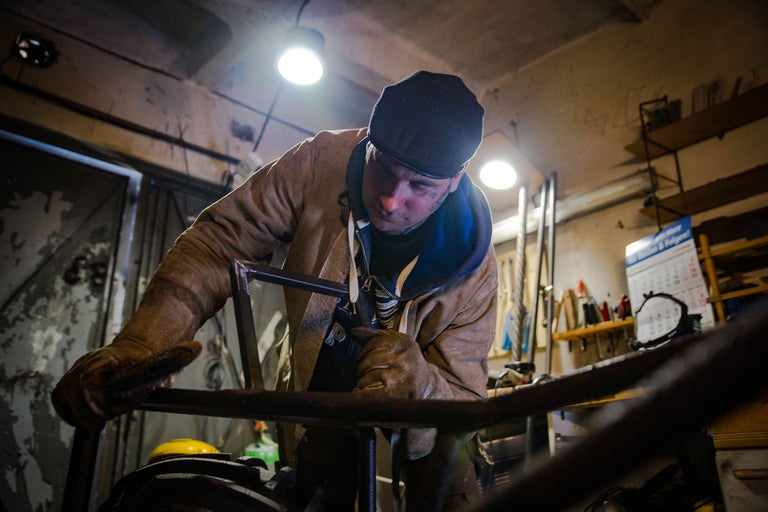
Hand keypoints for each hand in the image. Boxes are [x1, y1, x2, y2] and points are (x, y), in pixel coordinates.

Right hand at [51, 338, 200, 430]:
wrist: (141, 347)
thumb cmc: (152, 360)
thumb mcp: (164, 363)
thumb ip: (175, 360)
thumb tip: (196, 347)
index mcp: (109, 360)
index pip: (84, 384)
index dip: (88, 407)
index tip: (100, 422)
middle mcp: (89, 362)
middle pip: (68, 392)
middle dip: (82, 414)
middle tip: (99, 424)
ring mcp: (79, 367)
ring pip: (62, 395)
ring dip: (74, 413)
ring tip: (94, 421)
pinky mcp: (73, 374)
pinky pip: (61, 395)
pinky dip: (68, 409)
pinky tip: (84, 417)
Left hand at [350, 327, 434, 399]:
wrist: (428, 383)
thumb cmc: (406, 362)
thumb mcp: (396, 343)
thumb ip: (375, 336)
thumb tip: (355, 331)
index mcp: (405, 343)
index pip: (374, 344)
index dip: (362, 352)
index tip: (360, 359)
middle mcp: (407, 358)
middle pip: (371, 361)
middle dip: (360, 368)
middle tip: (360, 373)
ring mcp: (406, 377)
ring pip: (372, 377)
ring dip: (362, 382)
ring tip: (363, 383)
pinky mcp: (405, 394)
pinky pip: (378, 394)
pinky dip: (367, 393)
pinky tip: (366, 392)